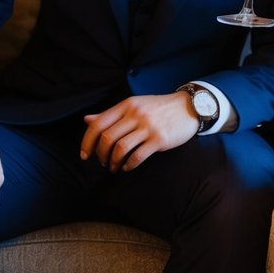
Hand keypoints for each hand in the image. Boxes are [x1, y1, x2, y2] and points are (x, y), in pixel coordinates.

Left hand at [80, 93, 197, 171]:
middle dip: (100, 154)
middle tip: (102, 162)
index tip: (85, 154)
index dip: (87, 141)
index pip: (98, 124)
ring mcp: (147, 127)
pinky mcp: (159, 139)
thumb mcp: (133, 106)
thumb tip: (87, 120)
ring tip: (113, 167)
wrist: (188, 107)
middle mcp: (135, 114)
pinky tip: (127, 167)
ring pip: (120, 148)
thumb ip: (110, 114)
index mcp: (126, 105)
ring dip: (113, 162)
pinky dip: (128, 165)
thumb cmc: (158, 108)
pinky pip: (137, 156)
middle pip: (107, 138)